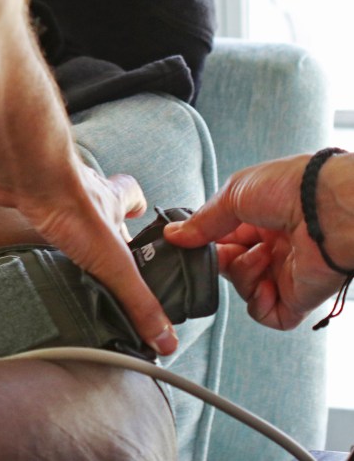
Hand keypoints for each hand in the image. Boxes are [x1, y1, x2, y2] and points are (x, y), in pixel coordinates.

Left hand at [0, 157, 177, 354]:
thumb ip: (137, 301)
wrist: (22, 174)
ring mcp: (44, 187)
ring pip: (54, 200)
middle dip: (93, 219)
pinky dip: (18, 219)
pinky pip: (17, 202)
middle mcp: (78, 189)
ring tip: (55, 249)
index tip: (137, 221)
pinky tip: (14, 239)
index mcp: (108, 199)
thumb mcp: (114, 263)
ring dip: (56, 220)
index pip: (131, 195)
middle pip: (91, 198)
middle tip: (91, 244)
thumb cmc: (70, 203)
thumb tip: (164, 338)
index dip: (135, 206)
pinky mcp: (13, 190)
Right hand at [164, 153, 350, 329]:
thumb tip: (173, 235)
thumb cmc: (290, 188)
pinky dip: (259, 303)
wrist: (328, 208)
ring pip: (244, 288)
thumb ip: (203, 220)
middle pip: (229, 265)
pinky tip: (268, 281)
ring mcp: (286, 272)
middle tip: (225, 250)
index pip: (222, 239)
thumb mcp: (233, 194)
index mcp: (261, 218)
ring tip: (262, 256)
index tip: (191, 242)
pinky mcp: (298, 297)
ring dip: (243, 274)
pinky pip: (266, 314)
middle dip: (220, 260)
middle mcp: (274, 246)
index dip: (205, 243)